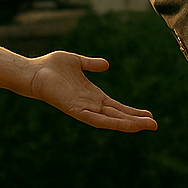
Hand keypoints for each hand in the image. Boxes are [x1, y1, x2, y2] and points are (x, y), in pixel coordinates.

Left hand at [28, 52, 157, 131]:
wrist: (33, 72)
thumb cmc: (51, 66)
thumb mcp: (77, 62)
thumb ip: (91, 64)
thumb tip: (106, 64)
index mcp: (92, 95)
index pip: (116, 107)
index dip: (132, 111)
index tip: (148, 114)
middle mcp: (90, 104)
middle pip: (117, 115)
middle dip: (136, 121)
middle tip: (155, 125)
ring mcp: (83, 108)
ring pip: (110, 120)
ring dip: (128, 124)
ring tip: (146, 126)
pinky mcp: (74, 110)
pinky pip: (95, 119)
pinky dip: (111, 122)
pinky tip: (124, 125)